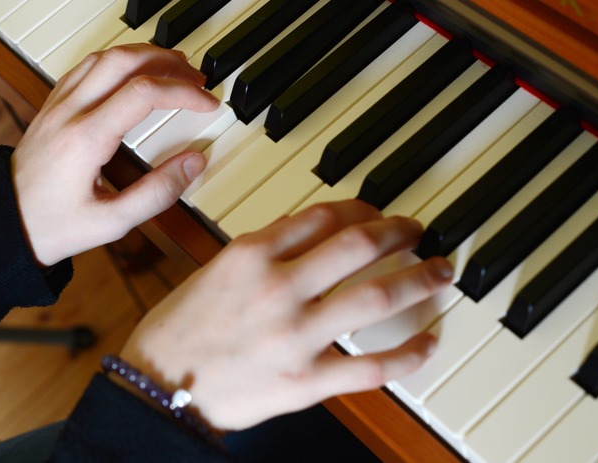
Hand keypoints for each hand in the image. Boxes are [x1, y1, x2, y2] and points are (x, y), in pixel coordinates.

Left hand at [11, 44, 219, 265]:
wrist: (3, 224)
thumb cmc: (54, 227)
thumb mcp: (112, 222)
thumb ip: (158, 193)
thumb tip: (195, 161)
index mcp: (85, 140)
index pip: (143, 93)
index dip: (183, 92)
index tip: (207, 103)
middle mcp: (68, 113)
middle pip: (123, 60)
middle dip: (168, 61)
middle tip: (196, 77)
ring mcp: (56, 106)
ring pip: (103, 56)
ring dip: (143, 55)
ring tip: (173, 69)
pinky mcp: (51, 107)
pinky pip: (85, 67)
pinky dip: (116, 62)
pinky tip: (133, 74)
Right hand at [119, 199, 452, 430]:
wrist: (158, 387)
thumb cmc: (178, 331)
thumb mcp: (213, 270)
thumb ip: (262, 248)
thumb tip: (307, 229)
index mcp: (252, 254)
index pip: (324, 216)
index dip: (363, 210)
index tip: (377, 213)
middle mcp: (279, 287)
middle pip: (360, 245)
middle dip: (400, 232)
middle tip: (419, 232)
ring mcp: (296, 335)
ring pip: (376, 296)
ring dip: (419, 280)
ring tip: (439, 273)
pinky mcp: (306, 380)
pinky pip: (372, 366)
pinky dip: (409, 354)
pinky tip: (428, 343)